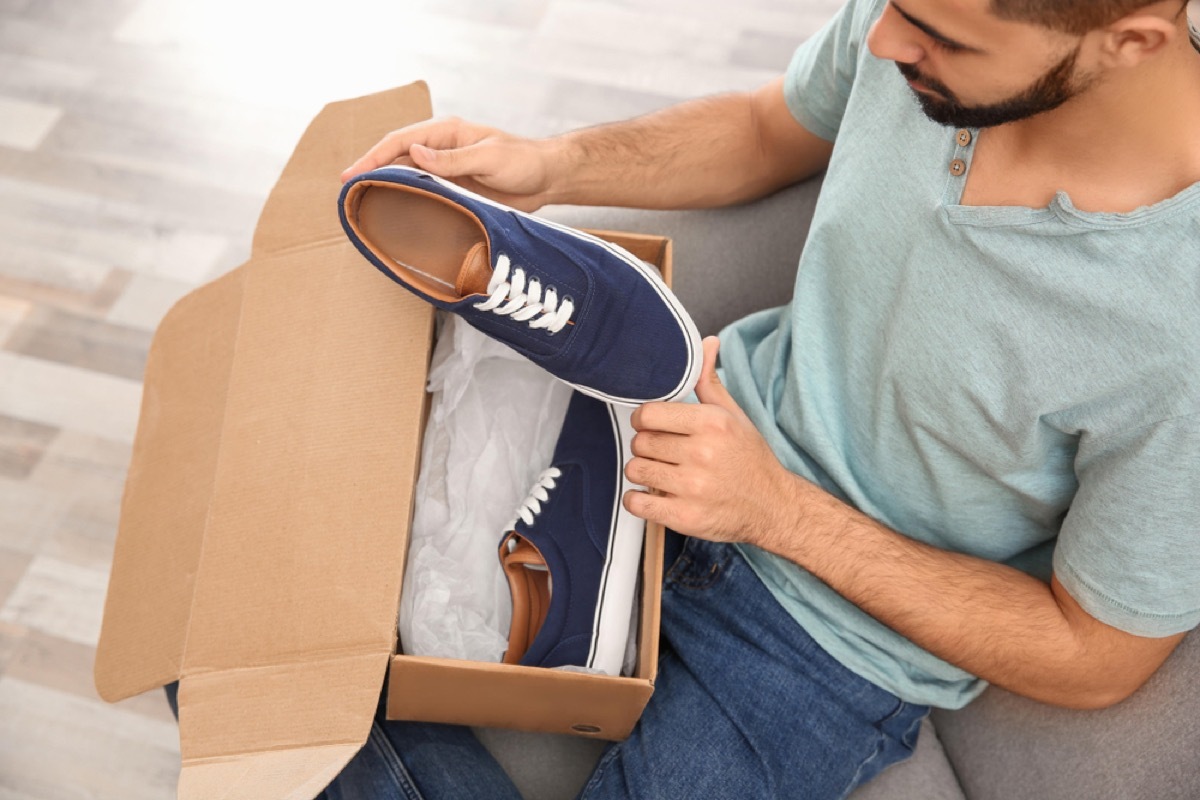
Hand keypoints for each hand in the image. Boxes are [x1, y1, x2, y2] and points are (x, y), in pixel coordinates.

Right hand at [340, 117, 558, 210]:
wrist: (547, 178)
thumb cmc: (524, 162)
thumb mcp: (490, 159)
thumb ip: (454, 159)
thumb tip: (415, 152)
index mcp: (447, 133)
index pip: (400, 141)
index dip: (373, 157)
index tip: (351, 173)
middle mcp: (441, 149)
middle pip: (396, 158)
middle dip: (370, 171)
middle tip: (345, 192)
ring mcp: (446, 170)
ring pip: (407, 177)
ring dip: (385, 187)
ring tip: (361, 203)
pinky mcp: (454, 189)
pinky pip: (423, 194)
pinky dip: (406, 201)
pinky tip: (393, 213)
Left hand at [623, 337, 797, 544]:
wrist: (773, 506)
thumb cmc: (750, 458)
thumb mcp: (734, 414)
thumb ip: (710, 380)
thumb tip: (707, 342)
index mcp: (711, 424)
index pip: (648, 414)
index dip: (643, 420)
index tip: (650, 426)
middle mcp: (702, 454)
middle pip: (641, 442)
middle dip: (646, 447)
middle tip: (663, 453)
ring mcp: (692, 488)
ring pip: (635, 470)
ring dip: (642, 471)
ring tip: (661, 472)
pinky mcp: (684, 517)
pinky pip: (636, 503)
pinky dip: (637, 499)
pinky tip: (653, 495)